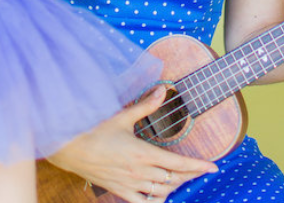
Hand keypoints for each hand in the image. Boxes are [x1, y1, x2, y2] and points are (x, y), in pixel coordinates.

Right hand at [46, 86, 217, 202]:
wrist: (70, 149)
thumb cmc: (95, 130)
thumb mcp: (122, 116)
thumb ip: (145, 106)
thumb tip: (162, 91)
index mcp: (143, 153)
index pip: (178, 163)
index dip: (198, 166)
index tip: (213, 167)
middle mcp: (140, 172)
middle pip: (174, 178)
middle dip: (191, 175)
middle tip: (202, 171)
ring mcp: (130, 184)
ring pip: (161, 191)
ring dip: (174, 186)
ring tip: (182, 179)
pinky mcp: (120, 190)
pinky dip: (155, 200)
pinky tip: (161, 196)